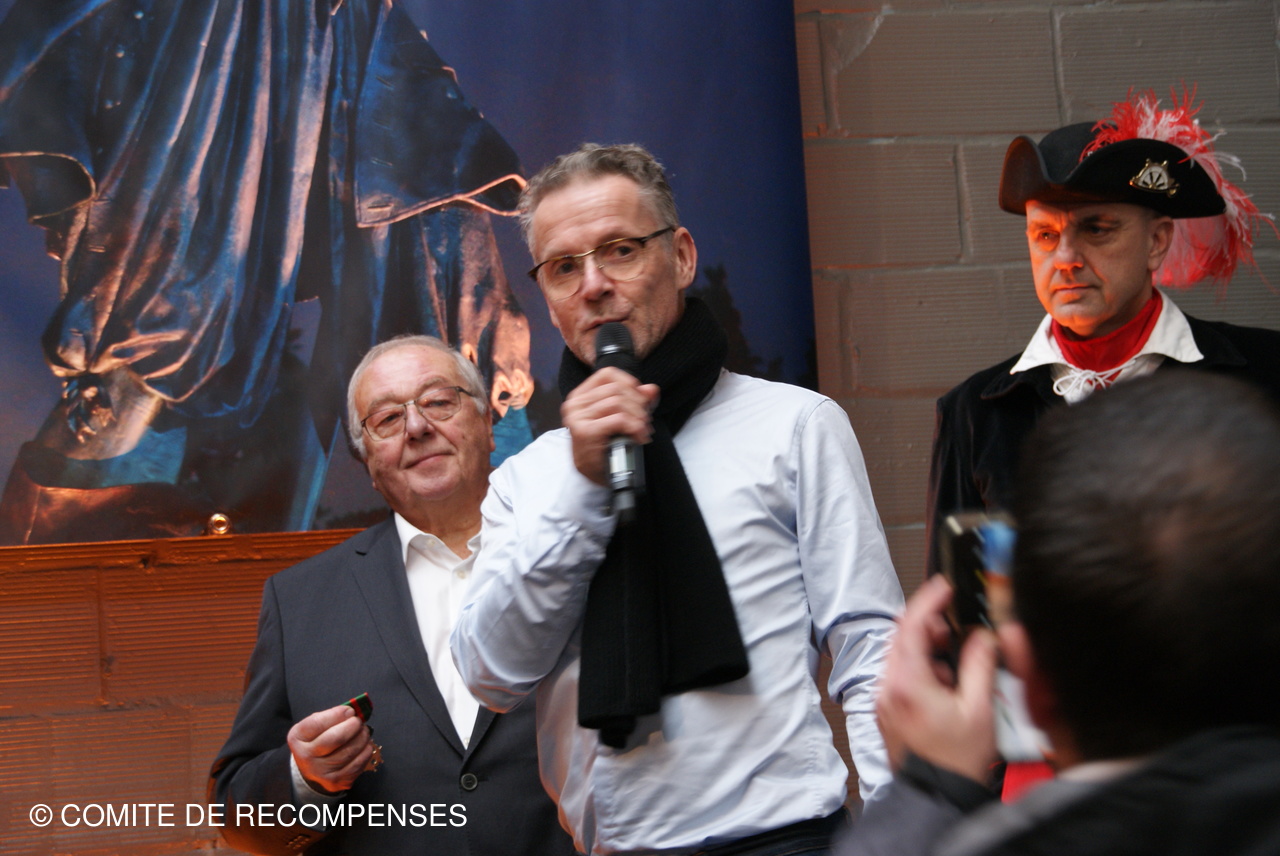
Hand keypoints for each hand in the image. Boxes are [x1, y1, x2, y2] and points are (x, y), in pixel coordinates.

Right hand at [287, 704, 373, 793]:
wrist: (313, 769)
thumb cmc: (317, 740)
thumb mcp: (315, 726)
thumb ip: (331, 716)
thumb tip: (353, 711)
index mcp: (298, 738)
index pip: (317, 724)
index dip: (337, 715)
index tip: (350, 711)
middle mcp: (306, 757)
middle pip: (335, 739)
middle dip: (352, 726)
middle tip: (358, 721)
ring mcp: (321, 772)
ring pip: (349, 752)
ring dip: (362, 738)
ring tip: (364, 731)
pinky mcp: (336, 782)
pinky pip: (357, 765)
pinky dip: (365, 752)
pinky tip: (365, 745)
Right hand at [560, 366, 658, 485]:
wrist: (594, 473)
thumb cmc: (606, 444)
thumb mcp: (622, 417)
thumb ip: (637, 401)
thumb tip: (651, 389)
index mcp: (581, 395)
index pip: (608, 374)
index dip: (629, 383)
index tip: (640, 399)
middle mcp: (575, 403)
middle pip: (616, 389)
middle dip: (638, 404)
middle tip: (645, 420)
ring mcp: (578, 417)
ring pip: (618, 403)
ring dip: (637, 417)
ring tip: (642, 430)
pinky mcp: (585, 432)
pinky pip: (618, 419)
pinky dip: (634, 427)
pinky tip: (638, 437)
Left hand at [876, 575, 998, 782]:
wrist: (937, 796)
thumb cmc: (956, 761)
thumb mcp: (979, 709)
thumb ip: (979, 665)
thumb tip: (982, 636)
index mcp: (907, 682)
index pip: (910, 625)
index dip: (928, 600)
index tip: (944, 586)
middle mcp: (888, 688)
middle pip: (903, 638)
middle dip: (930, 627)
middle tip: (957, 629)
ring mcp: (884, 700)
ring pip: (901, 656)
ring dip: (927, 650)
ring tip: (956, 668)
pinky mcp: (888, 710)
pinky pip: (900, 676)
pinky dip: (921, 669)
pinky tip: (946, 686)